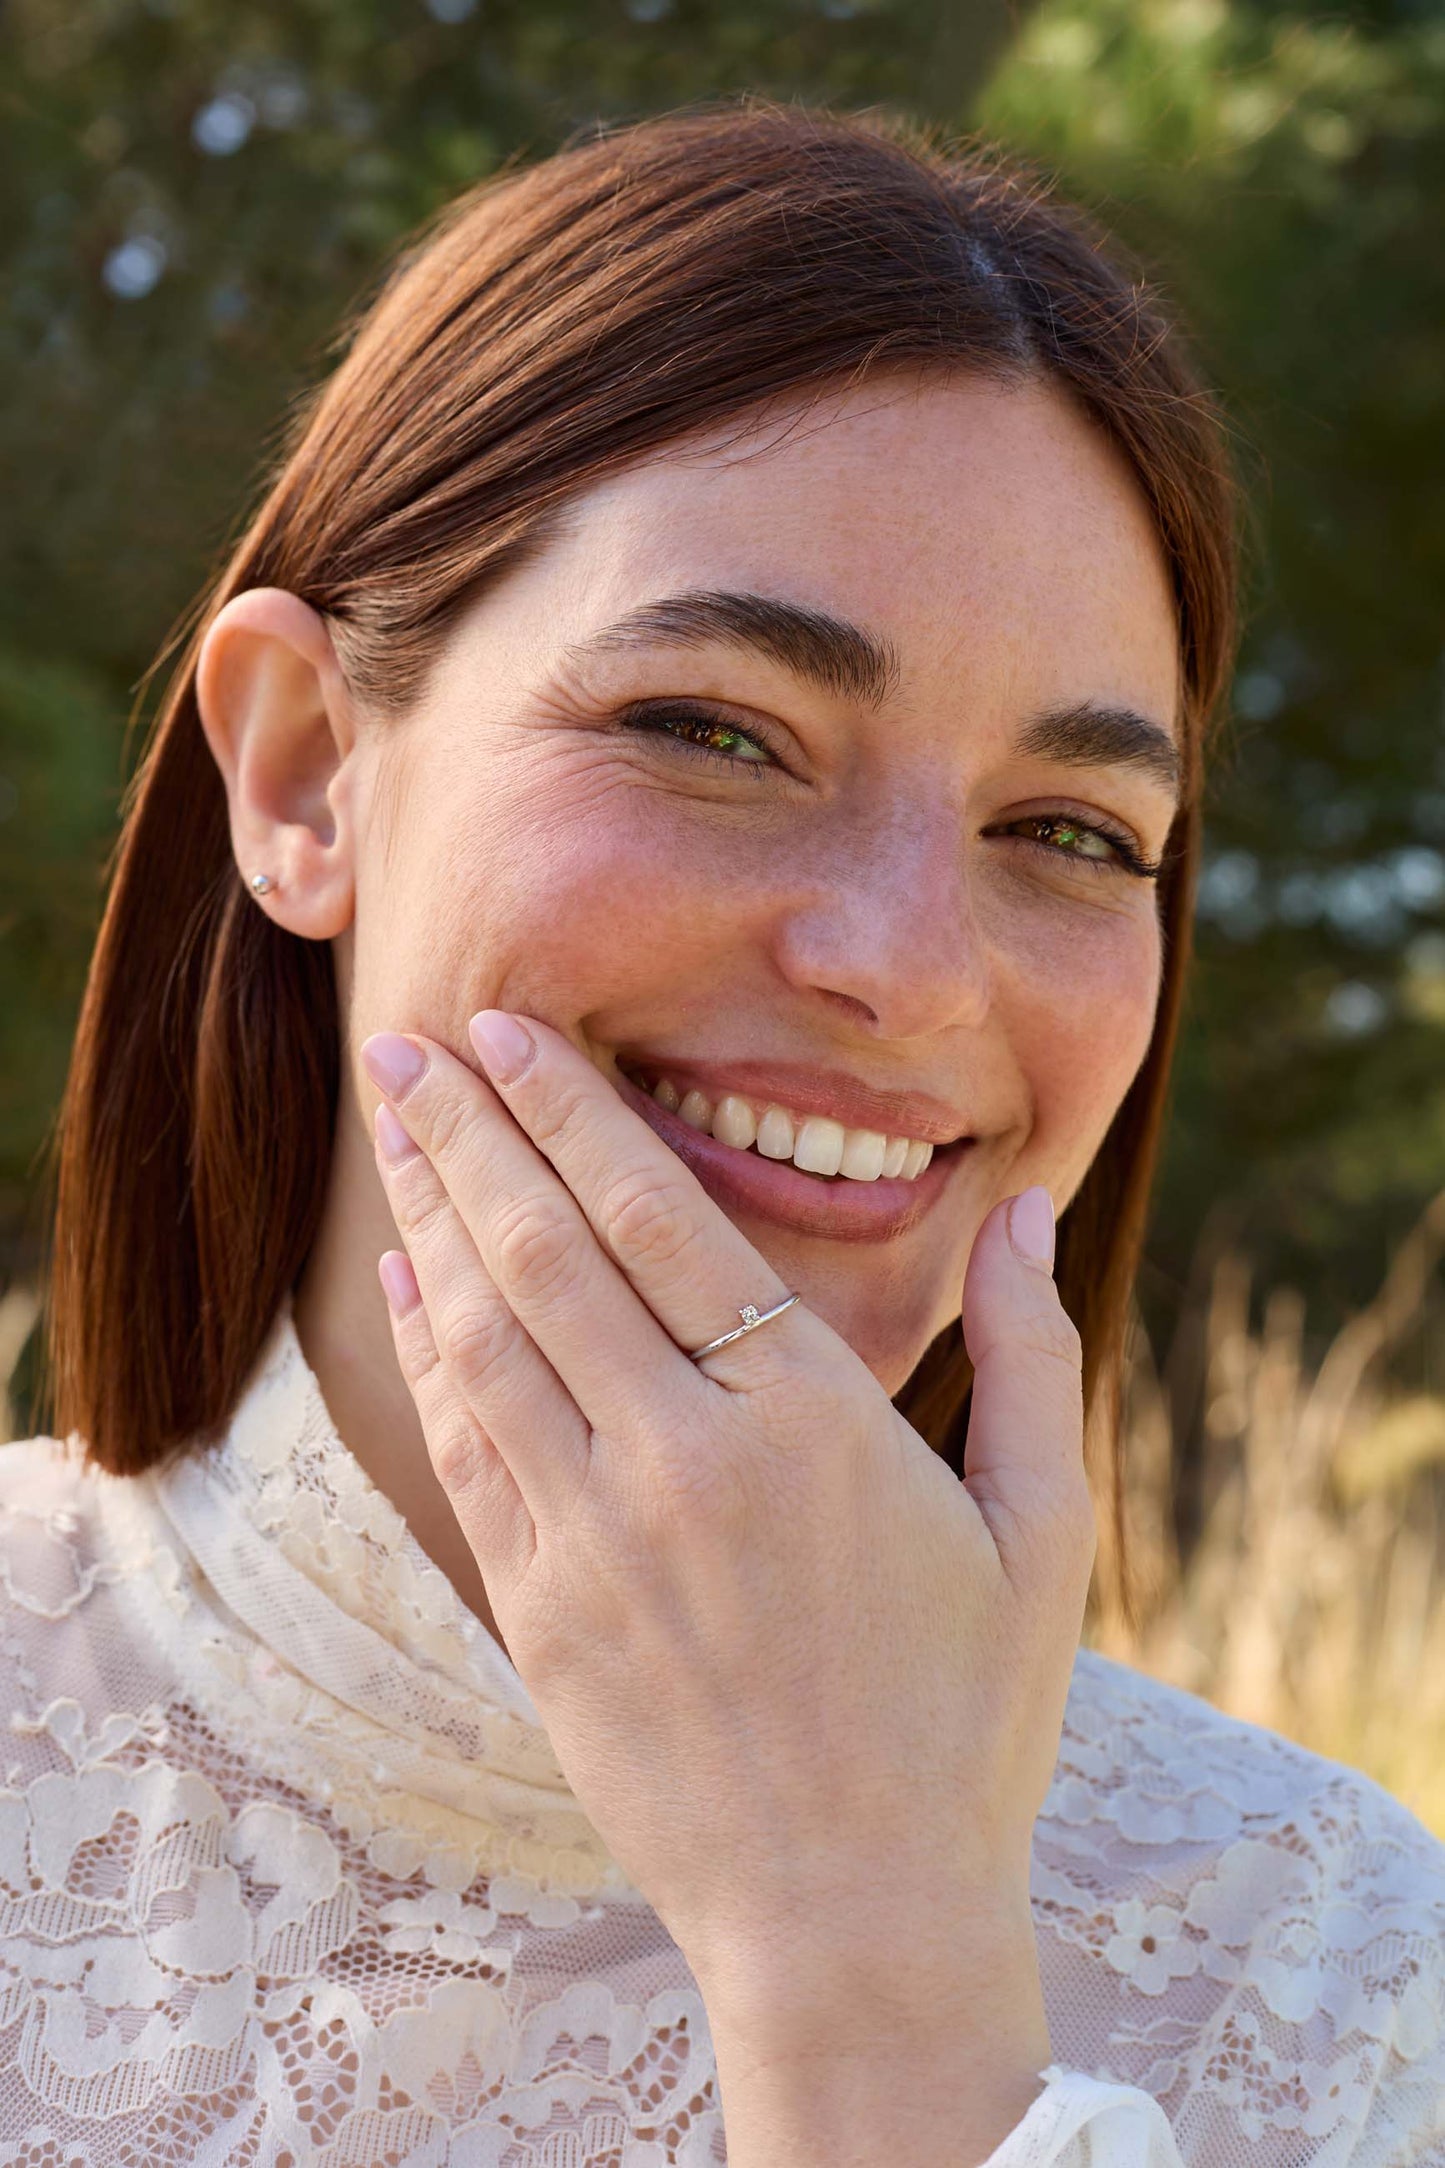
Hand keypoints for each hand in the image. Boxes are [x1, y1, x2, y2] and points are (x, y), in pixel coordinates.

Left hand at [363, 1012, 1093, 2068]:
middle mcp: (682, 1460)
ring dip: (431, 1215)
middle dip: (473, 1132)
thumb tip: (1027, 1214)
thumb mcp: (1039, 1531)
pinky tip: (402, 1281)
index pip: (660, 1221)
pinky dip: (424, 1350)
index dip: (574, 1114)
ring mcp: (595, 1539)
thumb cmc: (965, 1721)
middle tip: (411, 1039)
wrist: (852, 1920)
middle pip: (547, 1253)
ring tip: (394, 1123)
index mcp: (811, 1422)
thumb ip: (1028, 1354)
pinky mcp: (540, 1611)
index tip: (512, 1034)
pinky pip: (464, 1446)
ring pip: (484, 1335)